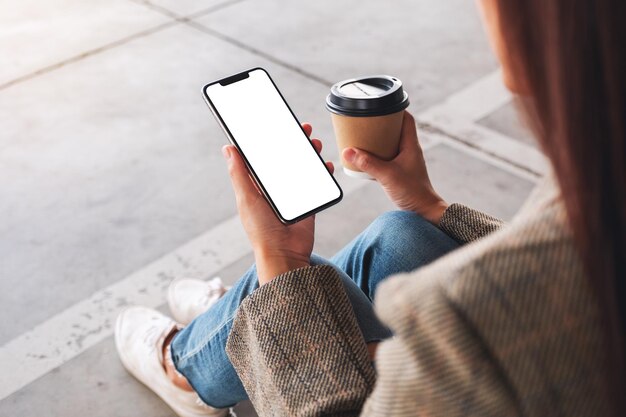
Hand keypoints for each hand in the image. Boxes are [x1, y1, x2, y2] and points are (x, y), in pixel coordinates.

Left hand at [223, 123, 333, 284]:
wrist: (284, 254)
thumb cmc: (261, 230)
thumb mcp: (247, 198)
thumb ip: (239, 173)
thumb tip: (228, 148)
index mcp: (257, 184)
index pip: (263, 156)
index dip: (270, 139)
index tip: (277, 123)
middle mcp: (275, 187)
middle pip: (286, 158)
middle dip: (295, 142)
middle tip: (302, 129)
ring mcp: (292, 194)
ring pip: (303, 167)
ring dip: (310, 154)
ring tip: (315, 144)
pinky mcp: (308, 202)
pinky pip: (317, 183)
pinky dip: (323, 172)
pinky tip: (326, 165)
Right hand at [342, 111, 447, 223]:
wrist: (423, 211)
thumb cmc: (413, 192)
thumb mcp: (387, 175)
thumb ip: (367, 164)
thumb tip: (348, 151)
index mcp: (411, 145)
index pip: (407, 119)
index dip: (395, 109)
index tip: (381, 104)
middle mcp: (409, 150)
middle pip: (396, 129)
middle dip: (381, 124)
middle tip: (366, 121)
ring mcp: (405, 161)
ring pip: (390, 144)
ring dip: (377, 140)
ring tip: (362, 137)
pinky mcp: (400, 172)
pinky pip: (386, 157)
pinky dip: (376, 155)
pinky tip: (364, 158)